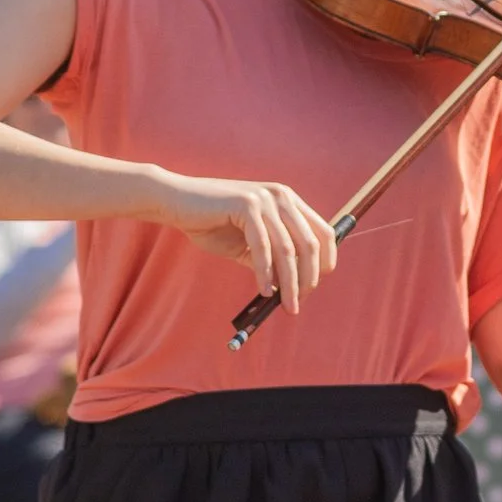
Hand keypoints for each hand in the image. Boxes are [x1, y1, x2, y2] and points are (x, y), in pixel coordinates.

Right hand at [151, 172, 337, 313]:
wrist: (176, 202)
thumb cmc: (212, 223)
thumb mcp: (248, 243)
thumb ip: (270, 258)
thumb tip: (289, 287)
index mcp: (288, 201)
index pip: (324, 232)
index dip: (325, 261)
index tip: (314, 286)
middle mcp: (282, 196)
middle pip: (310, 243)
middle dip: (309, 278)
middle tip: (299, 302)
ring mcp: (265, 198)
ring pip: (288, 249)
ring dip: (290, 283)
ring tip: (288, 305)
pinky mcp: (247, 205)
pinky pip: (262, 247)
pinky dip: (265, 273)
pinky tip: (264, 291)